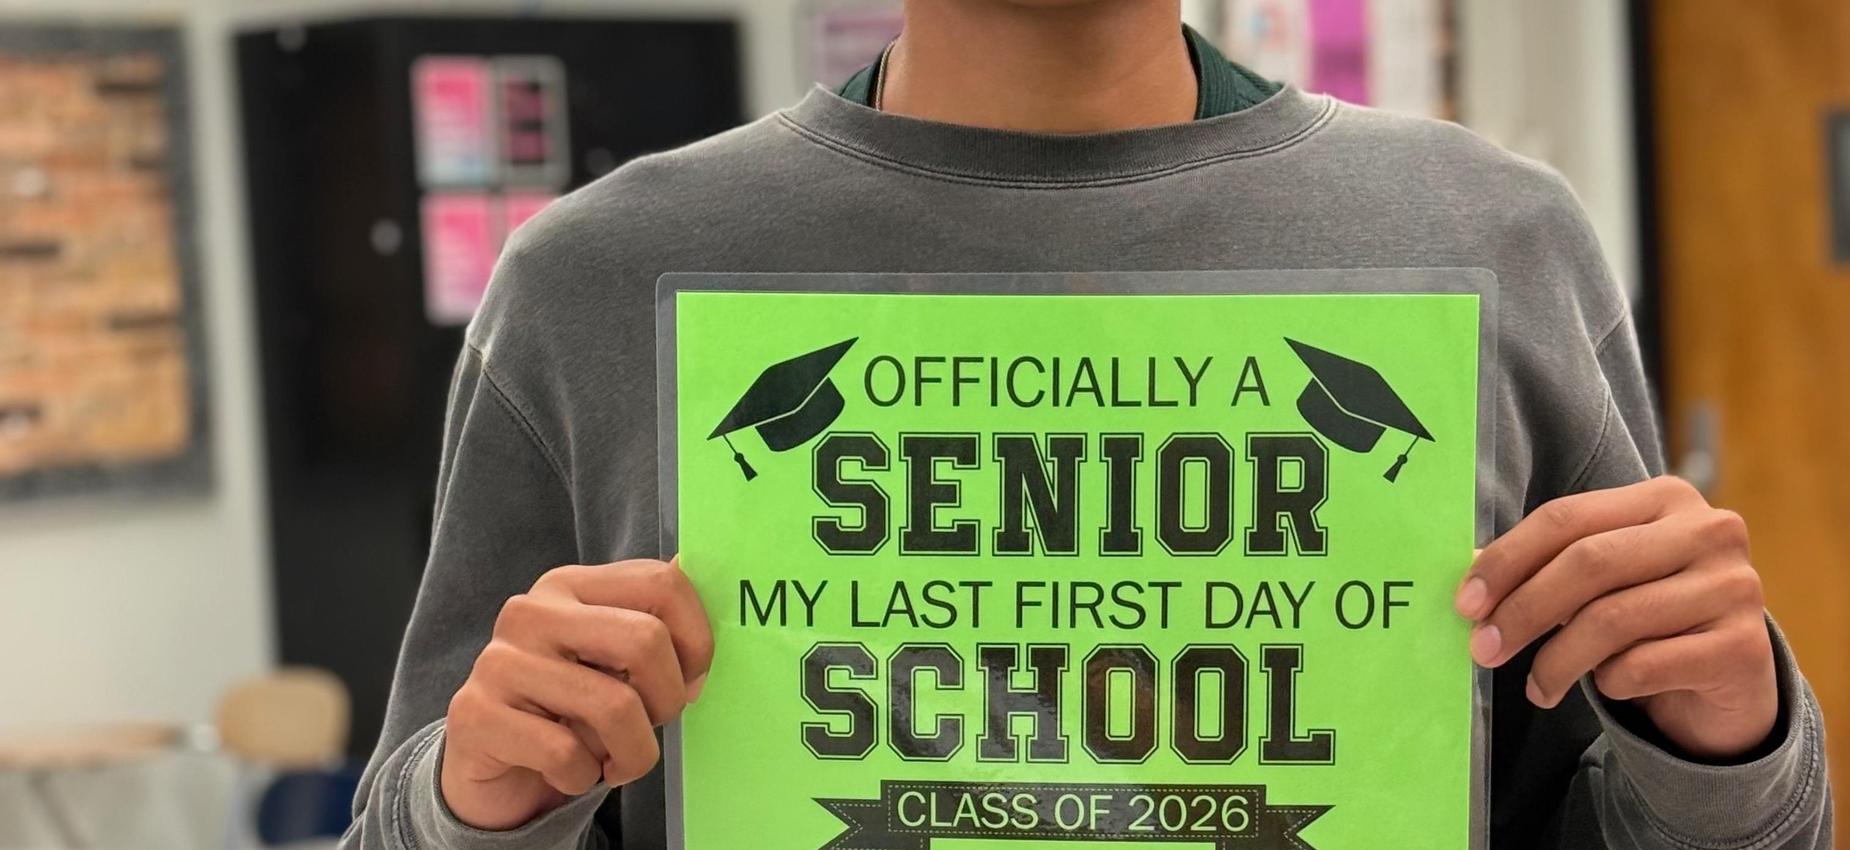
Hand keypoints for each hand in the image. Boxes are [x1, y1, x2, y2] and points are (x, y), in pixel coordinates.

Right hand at [441, 557, 713, 829]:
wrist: (491, 764)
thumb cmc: (569, 708)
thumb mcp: (612, 661)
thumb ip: (656, 624)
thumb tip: (714, 586)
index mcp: (571, 585)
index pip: (663, 583)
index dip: (697, 640)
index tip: (693, 680)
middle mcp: (531, 611)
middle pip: (645, 640)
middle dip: (668, 700)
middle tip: (653, 725)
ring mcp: (498, 660)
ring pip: (614, 706)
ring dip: (634, 753)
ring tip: (619, 760)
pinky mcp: (475, 714)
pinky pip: (567, 754)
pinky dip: (585, 777)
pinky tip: (573, 772)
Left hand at [1454, 476, 1776, 759]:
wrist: (1727, 680)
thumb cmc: (1650, 619)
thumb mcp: (1601, 581)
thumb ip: (1546, 567)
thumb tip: (1470, 574)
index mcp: (1665, 498)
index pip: (1566, 517)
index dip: (1507, 559)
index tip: (1466, 602)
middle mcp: (1708, 531)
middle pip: (1588, 563)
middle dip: (1523, 610)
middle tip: (1483, 648)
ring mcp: (1734, 587)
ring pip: (1612, 619)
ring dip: (1557, 661)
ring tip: (1537, 687)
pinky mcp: (1744, 647)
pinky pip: (1644, 666)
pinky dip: (1608, 683)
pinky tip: (1605, 689)